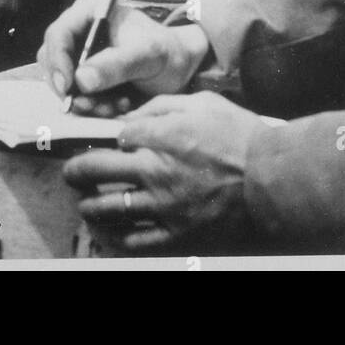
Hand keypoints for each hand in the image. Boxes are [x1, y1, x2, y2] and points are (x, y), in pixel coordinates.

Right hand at [38, 0, 209, 115]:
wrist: (180, 69)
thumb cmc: (168, 53)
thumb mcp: (148, 56)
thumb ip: (116, 65)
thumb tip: (81, 80)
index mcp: (90, 11)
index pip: (58, 34)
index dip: (57, 61)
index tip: (67, 87)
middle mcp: (79, 30)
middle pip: (52, 61)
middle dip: (70, 88)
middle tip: (93, 106)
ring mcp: (80, 54)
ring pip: (61, 83)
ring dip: (84, 101)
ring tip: (116, 105)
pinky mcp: (84, 77)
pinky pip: (75, 96)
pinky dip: (92, 107)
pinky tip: (117, 106)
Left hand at [64, 92, 261, 252]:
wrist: (274, 181)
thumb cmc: (241, 138)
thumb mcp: (203, 103)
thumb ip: (164, 105)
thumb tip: (134, 114)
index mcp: (160, 136)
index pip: (115, 136)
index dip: (105, 138)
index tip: (104, 141)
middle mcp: (155, 171)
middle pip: (97, 170)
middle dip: (77, 170)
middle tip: (70, 172)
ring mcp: (164, 207)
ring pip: (109, 208)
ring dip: (89, 205)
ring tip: (84, 204)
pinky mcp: (177, 236)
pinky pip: (137, 241)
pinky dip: (118, 238)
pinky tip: (110, 234)